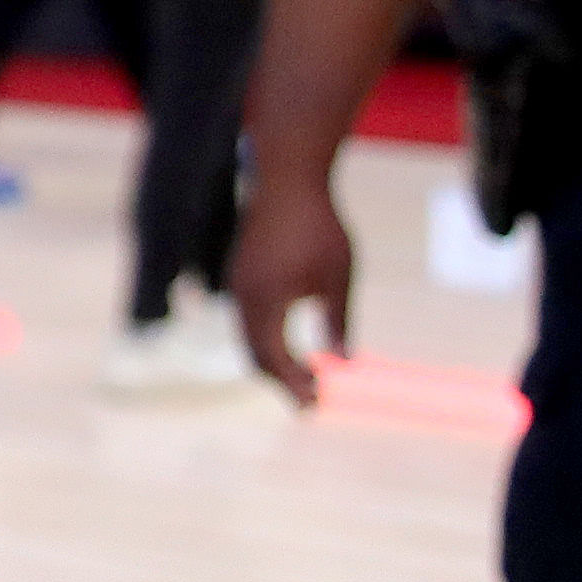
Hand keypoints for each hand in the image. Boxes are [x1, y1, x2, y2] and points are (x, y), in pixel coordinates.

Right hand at [228, 162, 352, 406]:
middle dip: (281, 381)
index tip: (318, 403)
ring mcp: (238, 285)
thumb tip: (344, 362)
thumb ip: (339, 320)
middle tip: (310, 404)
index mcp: (264, 300)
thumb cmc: (318, 225)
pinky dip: (266, 341)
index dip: (295, 384)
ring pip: (248, 339)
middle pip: (254, 355)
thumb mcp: (338, 276)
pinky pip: (247, 320)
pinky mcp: (241, 274)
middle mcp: (242, 297)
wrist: (287, 177)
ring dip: (273, 363)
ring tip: (304, 378)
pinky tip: (290, 344)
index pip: (273, 358)